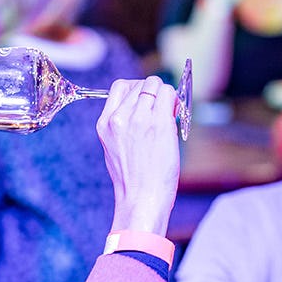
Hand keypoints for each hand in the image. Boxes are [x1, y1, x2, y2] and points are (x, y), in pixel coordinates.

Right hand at [98, 76, 179, 235]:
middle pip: (140, 83)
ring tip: (170, 112)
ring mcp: (139, 119)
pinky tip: (176, 114)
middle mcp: (119, 118)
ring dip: (166, 95)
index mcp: (105, 123)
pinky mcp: (159, 123)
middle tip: (162, 108)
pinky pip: (169, 94)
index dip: (137, 90)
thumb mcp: (114, 147)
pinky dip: (175, 100)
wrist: (141, 198)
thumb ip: (123, 124)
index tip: (147, 101)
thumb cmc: (132, 179)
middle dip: (154, 91)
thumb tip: (143, 105)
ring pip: (156, 84)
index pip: (120, 87)